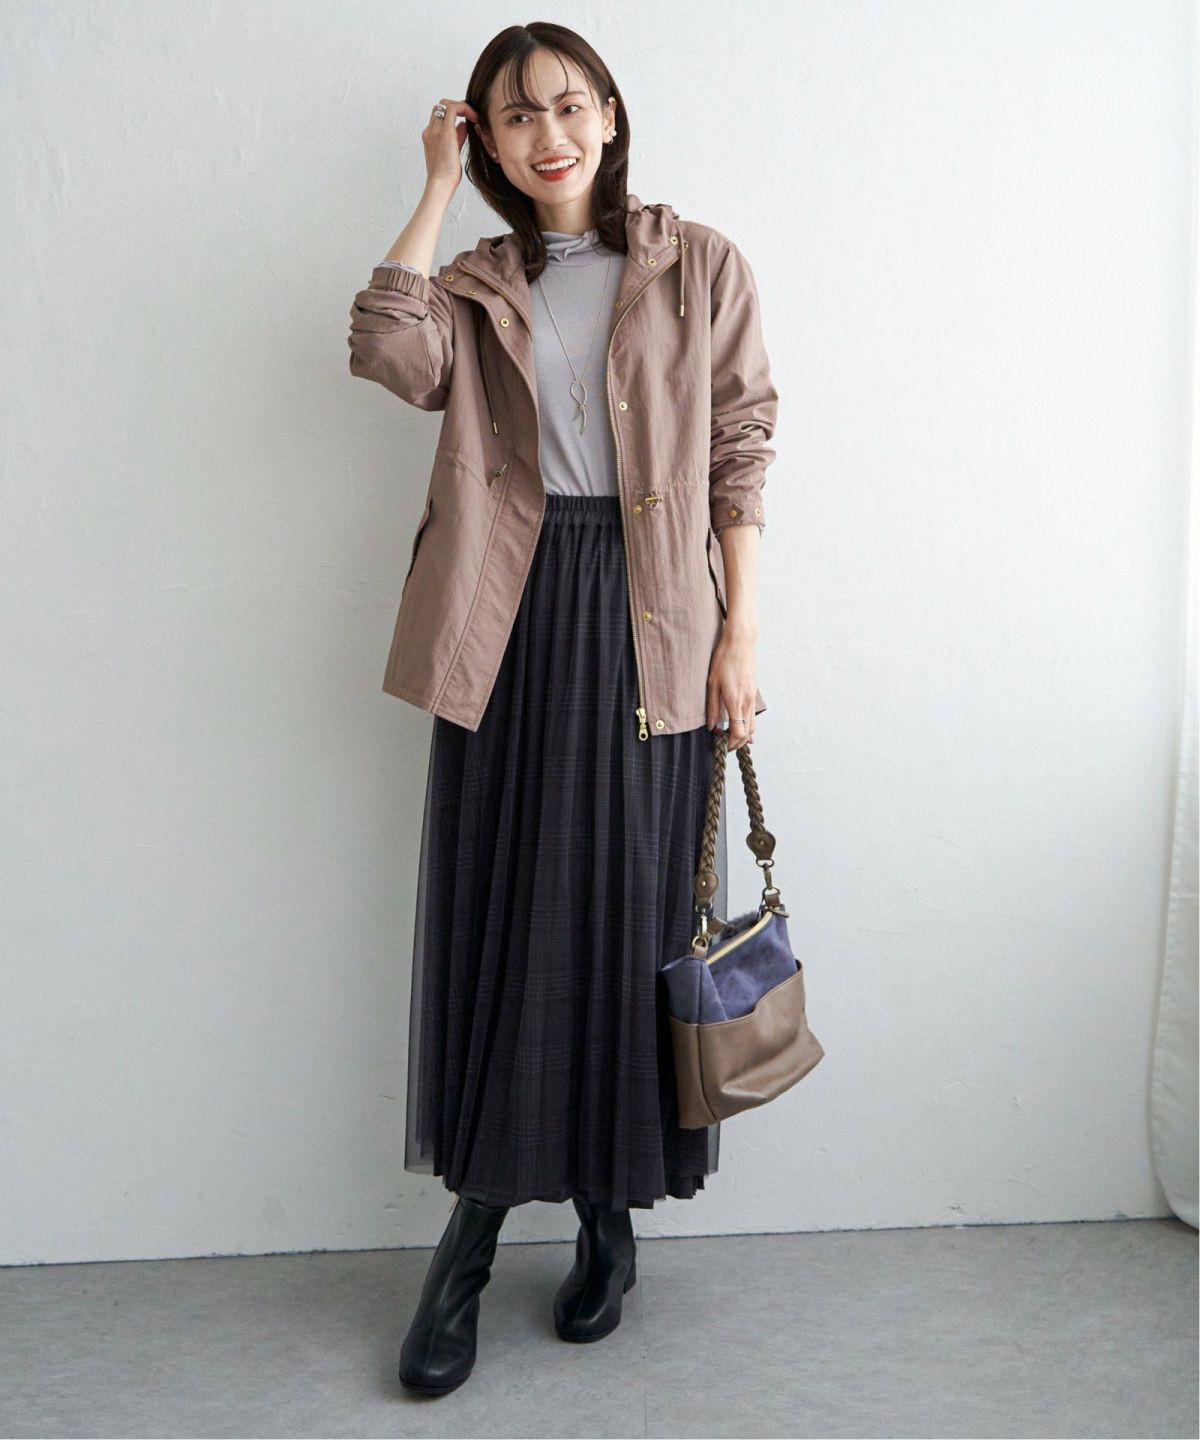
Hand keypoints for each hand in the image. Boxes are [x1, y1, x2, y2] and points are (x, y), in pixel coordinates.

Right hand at [422, 98, 479, 192]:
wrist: (440, 185)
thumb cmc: (446, 176)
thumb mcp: (453, 152)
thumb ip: (457, 137)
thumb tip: (464, 125)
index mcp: (430, 136)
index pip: (439, 116)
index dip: (453, 114)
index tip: (466, 121)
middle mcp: (430, 130)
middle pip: (441, 106)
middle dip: (457, 107)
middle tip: (470, 117)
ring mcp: (435, 130)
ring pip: (446, 103)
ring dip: (462, 107)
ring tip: (474, 117)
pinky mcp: (445, 132)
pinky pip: (454, 108)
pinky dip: (466, 109)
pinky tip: (475, 119)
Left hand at [705, 632, 757, 749]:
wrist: (741, 643)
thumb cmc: (723, 660)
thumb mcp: (712, 683)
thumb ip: (712, 707)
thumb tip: (711, 727)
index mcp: (735, 700)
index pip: (738, 732)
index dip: (730, 744)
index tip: (721, 745)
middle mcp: (747, 701)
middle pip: (747, 733)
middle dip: (737, 744)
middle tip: (724, 746)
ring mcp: (753, 698)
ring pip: (753, 726)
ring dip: (743, 736)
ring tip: (731, 739)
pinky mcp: (754, 693)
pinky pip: (753, 716)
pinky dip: (748, 726)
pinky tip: (740, 728)